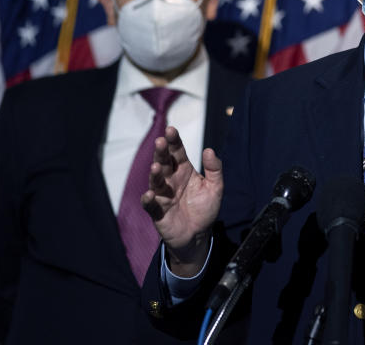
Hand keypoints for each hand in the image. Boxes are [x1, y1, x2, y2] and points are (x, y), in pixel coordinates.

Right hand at [141, 126, 222, 276]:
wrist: (199, 234)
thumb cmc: (205, 208)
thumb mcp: (215, 187)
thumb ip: (214, 169)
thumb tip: (209, 150)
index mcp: (184, 171)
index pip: (177, 152)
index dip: (174, 141)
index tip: (171, 130)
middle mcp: (171, 180)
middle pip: (164, 163)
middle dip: (161, 152)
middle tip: (161, 141)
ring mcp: (162, 195)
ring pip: (155, 181)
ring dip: (154, 173)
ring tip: (156, 166)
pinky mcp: (158, 212)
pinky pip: (150, 205)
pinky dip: (148, 200)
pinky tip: (150, 194)